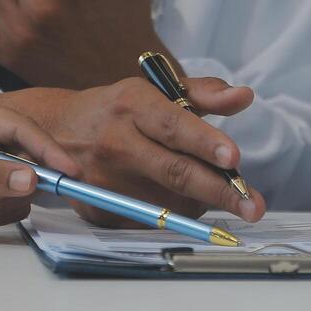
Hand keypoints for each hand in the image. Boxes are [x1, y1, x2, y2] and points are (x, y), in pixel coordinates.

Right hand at [0, 77, 267, 226]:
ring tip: (203, 188)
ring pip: (170, 203)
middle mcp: (116, 141)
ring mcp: (104, 179)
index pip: (174, 126)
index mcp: (133, 104)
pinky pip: (151, 220)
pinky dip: (172, 213)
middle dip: (219, 192)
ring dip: (199, 201)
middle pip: (175, 172)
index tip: (235, 158)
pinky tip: (169, 197)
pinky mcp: (99, 208)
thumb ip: (204, 93)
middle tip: (253, 207)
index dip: (205, 142)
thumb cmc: (120, 109)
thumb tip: (244, 97)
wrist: (57, 130)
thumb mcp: (157, 90)